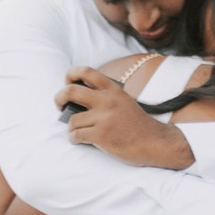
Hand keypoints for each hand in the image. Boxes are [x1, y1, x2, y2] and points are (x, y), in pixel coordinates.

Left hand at [60, 64, 193, 164]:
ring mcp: (104, 118)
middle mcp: (107, 100)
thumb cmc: (137, 125)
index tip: (67, 83)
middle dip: (59, 98)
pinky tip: (80, 140)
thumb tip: (75, 102)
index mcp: (113, 89)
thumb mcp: (123, 101)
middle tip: (59, 105)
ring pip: (72, 120)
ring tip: (78, 131)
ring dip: (71, 128)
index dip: (71, 74)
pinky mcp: (101, 135)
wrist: (155, 143)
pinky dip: (74, 139)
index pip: (86, 71)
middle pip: (70, 91)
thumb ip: (104, 97)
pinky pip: (76, 135)